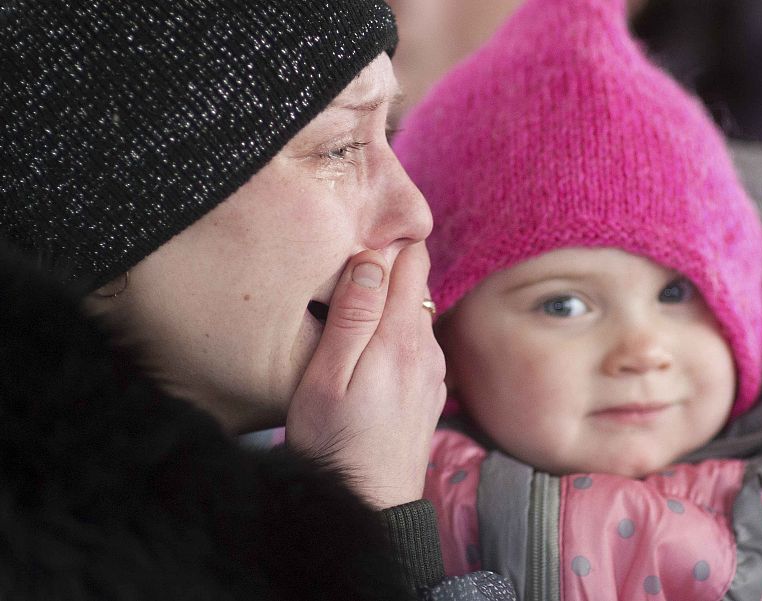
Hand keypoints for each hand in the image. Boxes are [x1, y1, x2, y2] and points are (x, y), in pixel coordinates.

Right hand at [286, 243, 446, 507]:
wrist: (368, 506)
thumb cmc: (334, 442)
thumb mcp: (327, 376)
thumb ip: (352, 315)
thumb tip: (372, 259)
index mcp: (400, 338)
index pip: (412, 262)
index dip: (386, 247)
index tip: (355, 250)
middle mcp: (427, 349)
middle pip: (416, 285)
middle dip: (386, 272)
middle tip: (344, 284)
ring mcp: (433, 372)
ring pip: (417, 314)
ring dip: (391, 305)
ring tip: (352, 317)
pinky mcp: (430, 391)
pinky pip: (419, 344)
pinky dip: (398, 336)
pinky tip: (372, 357)